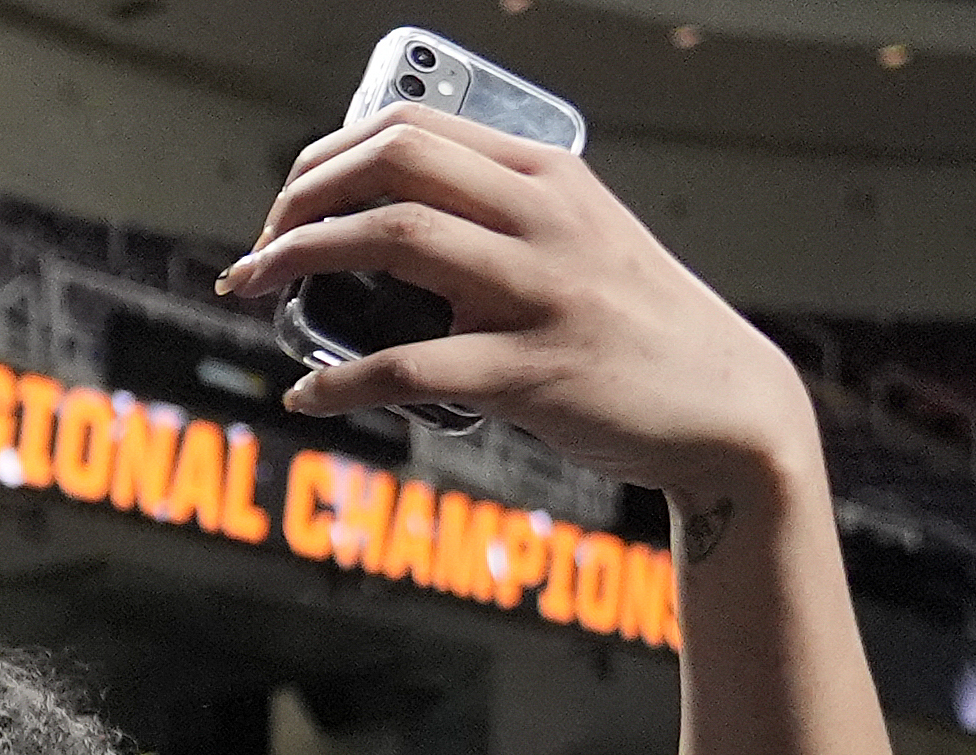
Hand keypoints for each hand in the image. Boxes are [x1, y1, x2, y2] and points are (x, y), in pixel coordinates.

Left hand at [218, 106, 813, 500]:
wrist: (723, 405)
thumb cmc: (632, 326)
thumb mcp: (575, 239)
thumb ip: (498, 219)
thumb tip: (384, 221)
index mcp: (546, 175)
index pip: (411, 128)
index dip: (326, 158)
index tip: (286, 204)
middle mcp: (542, 217)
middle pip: (392, 166)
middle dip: (300, 199)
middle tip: (257, 248)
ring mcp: (539, 291)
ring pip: (393, 238)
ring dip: (298, 260)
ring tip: (252, 291)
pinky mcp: (533, 373)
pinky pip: (410, 367)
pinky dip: (341, 382)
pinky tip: (306, 394)